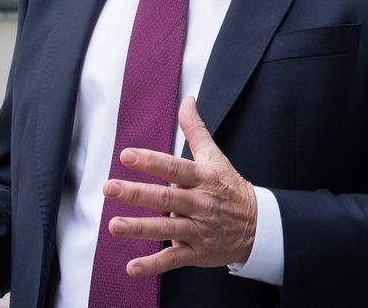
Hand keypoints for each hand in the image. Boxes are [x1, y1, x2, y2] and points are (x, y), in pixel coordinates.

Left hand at [103, 96, 257, 276]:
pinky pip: (173, 259)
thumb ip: (196, 129)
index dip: (151, 162)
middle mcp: (200, 203)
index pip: (174, 168)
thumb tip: (187, 99)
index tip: (126, 155)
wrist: (258, 226)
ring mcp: (198, 229)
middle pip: (165, 198)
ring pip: (167, 229)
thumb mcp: (215, 156)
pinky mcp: (197, 252)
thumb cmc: (229, 187)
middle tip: (109, 189)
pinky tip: (132, 267)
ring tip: (114, 225)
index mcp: (202, 178)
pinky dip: (153, 265)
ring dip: (140, 228)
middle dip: (136, 194)